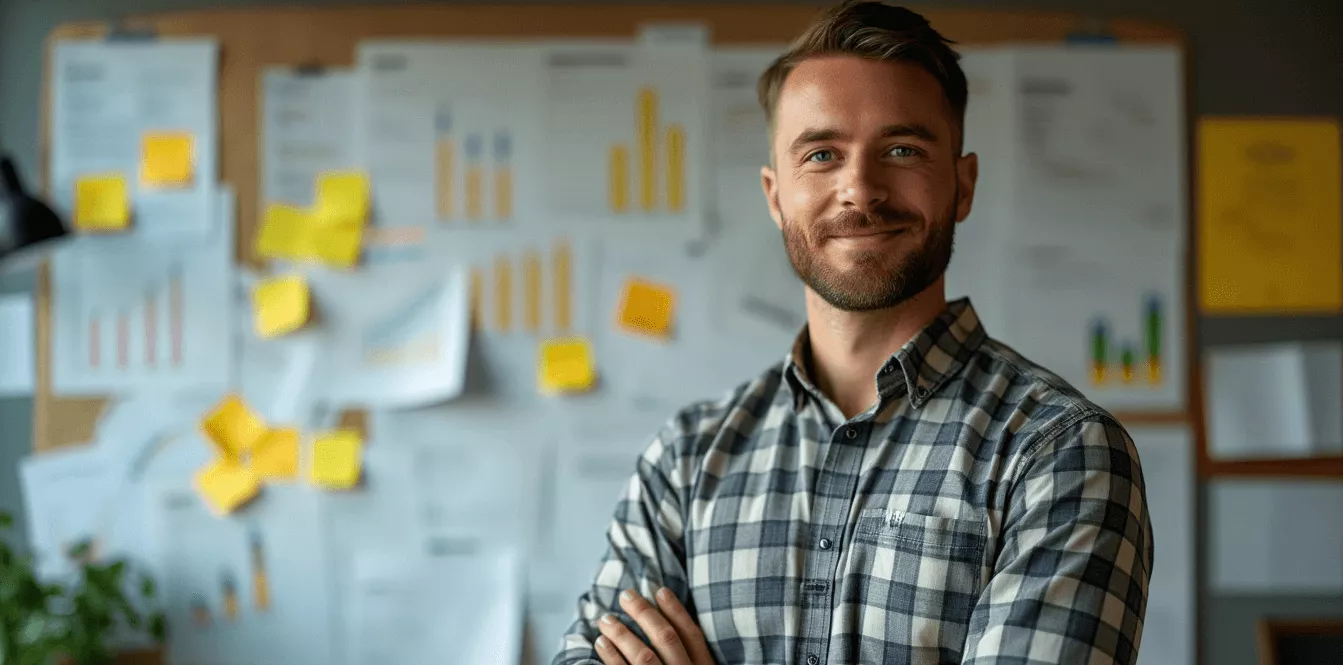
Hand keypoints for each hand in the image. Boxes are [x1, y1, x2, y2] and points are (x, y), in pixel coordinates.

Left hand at [594, 587, 714, 664]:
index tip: (660, 590)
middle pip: (666, 638)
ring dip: (622, 634)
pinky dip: (611, 656)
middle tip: (626, 596)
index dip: (676, 610)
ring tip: (606, 619)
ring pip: (643, 655)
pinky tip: (601, 643)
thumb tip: (665, 625)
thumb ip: (689, 655)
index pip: (692, 634)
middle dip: (644, 614)